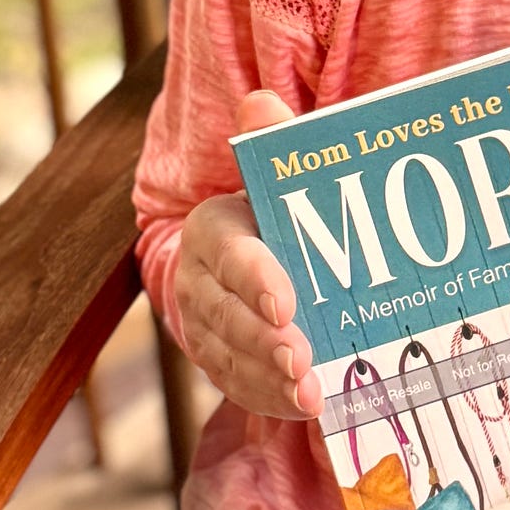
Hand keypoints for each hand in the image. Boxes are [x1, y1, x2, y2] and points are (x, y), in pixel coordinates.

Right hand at [174, 90, 323, 419]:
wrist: (255, 249)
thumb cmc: (281, 206)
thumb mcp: (280, 173)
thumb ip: (275, 141)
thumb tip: (261, 102)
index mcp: (212, 229)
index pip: (230, 254)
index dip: (255, 279)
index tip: (287, 302)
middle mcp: (197, 282)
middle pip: (227, 315)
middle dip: (264, 340)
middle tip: (302, 359)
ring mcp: (205, 327)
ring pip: (232, 358)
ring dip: (271, 380)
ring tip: (311, 395)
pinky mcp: (221, 363)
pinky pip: (240, 386)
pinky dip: (272, 400)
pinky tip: (308, 408)